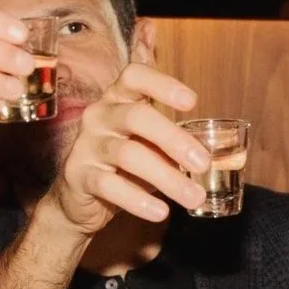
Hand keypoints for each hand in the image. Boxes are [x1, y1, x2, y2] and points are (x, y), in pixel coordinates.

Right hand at [42, 61, 207, 235]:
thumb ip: (174, 146)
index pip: (134, 76)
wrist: (80, 198)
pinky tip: (161, 212)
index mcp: (118, 100)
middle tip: (204, 163)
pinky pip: (110, 185)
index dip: (162, 84)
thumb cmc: (123, 164)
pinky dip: (138, 200)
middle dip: (174, 139)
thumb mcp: (150, 148)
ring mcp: (86, 144)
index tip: (192, 102)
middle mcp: (100, 116)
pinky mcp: (78, 175)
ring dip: (167, 178)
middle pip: (137, 117)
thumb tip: (211, 157)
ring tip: (194, 197)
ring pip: (128, 155)